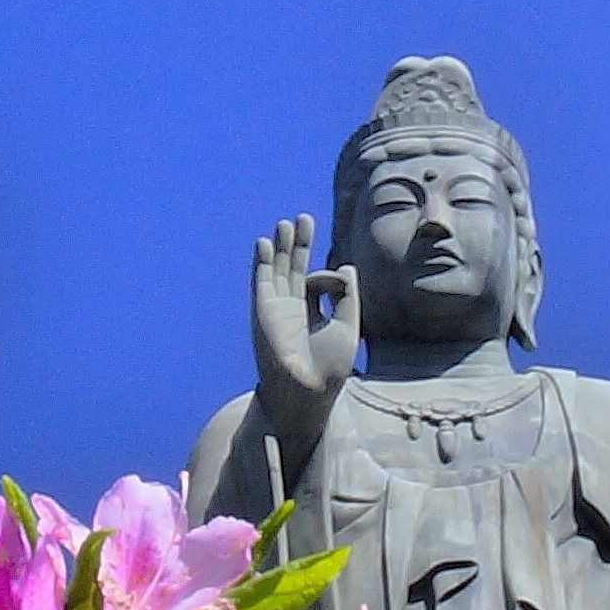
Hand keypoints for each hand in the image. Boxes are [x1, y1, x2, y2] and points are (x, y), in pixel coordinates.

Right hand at [251, 214, 359, 443]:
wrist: (307, 392)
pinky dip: (262, 262)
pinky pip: (261, 282)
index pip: (319, 281)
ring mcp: (277, 309)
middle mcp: (293, 309)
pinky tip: (265, 243)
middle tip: (305, 218)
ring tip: (286, 223)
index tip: (340, 278)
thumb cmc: (330, 368)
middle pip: (295, 268)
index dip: (332, 274)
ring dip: (281, 247)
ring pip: (278, 270)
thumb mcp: (348, 326)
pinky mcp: (264, 312)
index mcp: (314, 315)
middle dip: (300, 244)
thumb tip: (347, 265)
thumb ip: (348, 296)